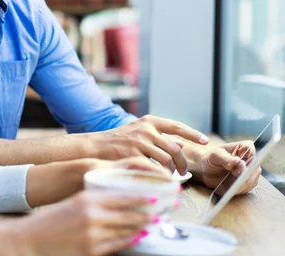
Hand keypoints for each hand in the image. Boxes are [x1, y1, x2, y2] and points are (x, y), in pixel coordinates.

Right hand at [15, 191, 154, 255]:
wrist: (29, 240)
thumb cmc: (49, 221)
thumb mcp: (72, 204)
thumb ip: (94, 202)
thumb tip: (118, 203)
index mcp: (87, 199)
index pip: (122, 197)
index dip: (142, 198)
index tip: (155, 197)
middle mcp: (92, 216)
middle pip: (130, 215)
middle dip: (149, 214)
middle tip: (162, 212)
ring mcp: (93, 236)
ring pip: (127, 231)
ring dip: (142, 228)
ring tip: (153, 224)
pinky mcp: (92, 251)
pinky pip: (118, 245)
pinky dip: (130, 240)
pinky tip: (137, 237)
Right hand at [81, 115, 208, 174]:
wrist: (96, 146)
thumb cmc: (118, 141)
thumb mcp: (139, 133)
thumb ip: (158, 137)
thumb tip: (182, 146)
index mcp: (149, 121)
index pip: (176, 126)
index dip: (192, 134)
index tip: (205, 140)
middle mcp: (146, 129)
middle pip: (174, 147)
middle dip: (183, 162)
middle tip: (184, 172)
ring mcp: (139, 141)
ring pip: (167, 159)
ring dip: (172, 170)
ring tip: (171, 177)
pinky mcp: (133, 154)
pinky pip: (154, 167)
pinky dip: (160, 174)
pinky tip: (160, 179)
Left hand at [195, 141, 260, 194]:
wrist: (206, 172)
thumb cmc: (212, 159)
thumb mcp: (215, 155)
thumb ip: (226, 158)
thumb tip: (238, 162)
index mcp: (242, 148)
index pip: (250, 148)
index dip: (247, 153)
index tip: (238, 159)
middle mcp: (249, 160)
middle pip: (254, 165)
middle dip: (246, 170)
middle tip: (235, 173)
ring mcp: (250, 172)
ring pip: (252, 177)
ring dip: (243, 181)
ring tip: (234, 183)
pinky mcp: (247, 183)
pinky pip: (248, 187)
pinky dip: (241, 188)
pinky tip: (234, 188)